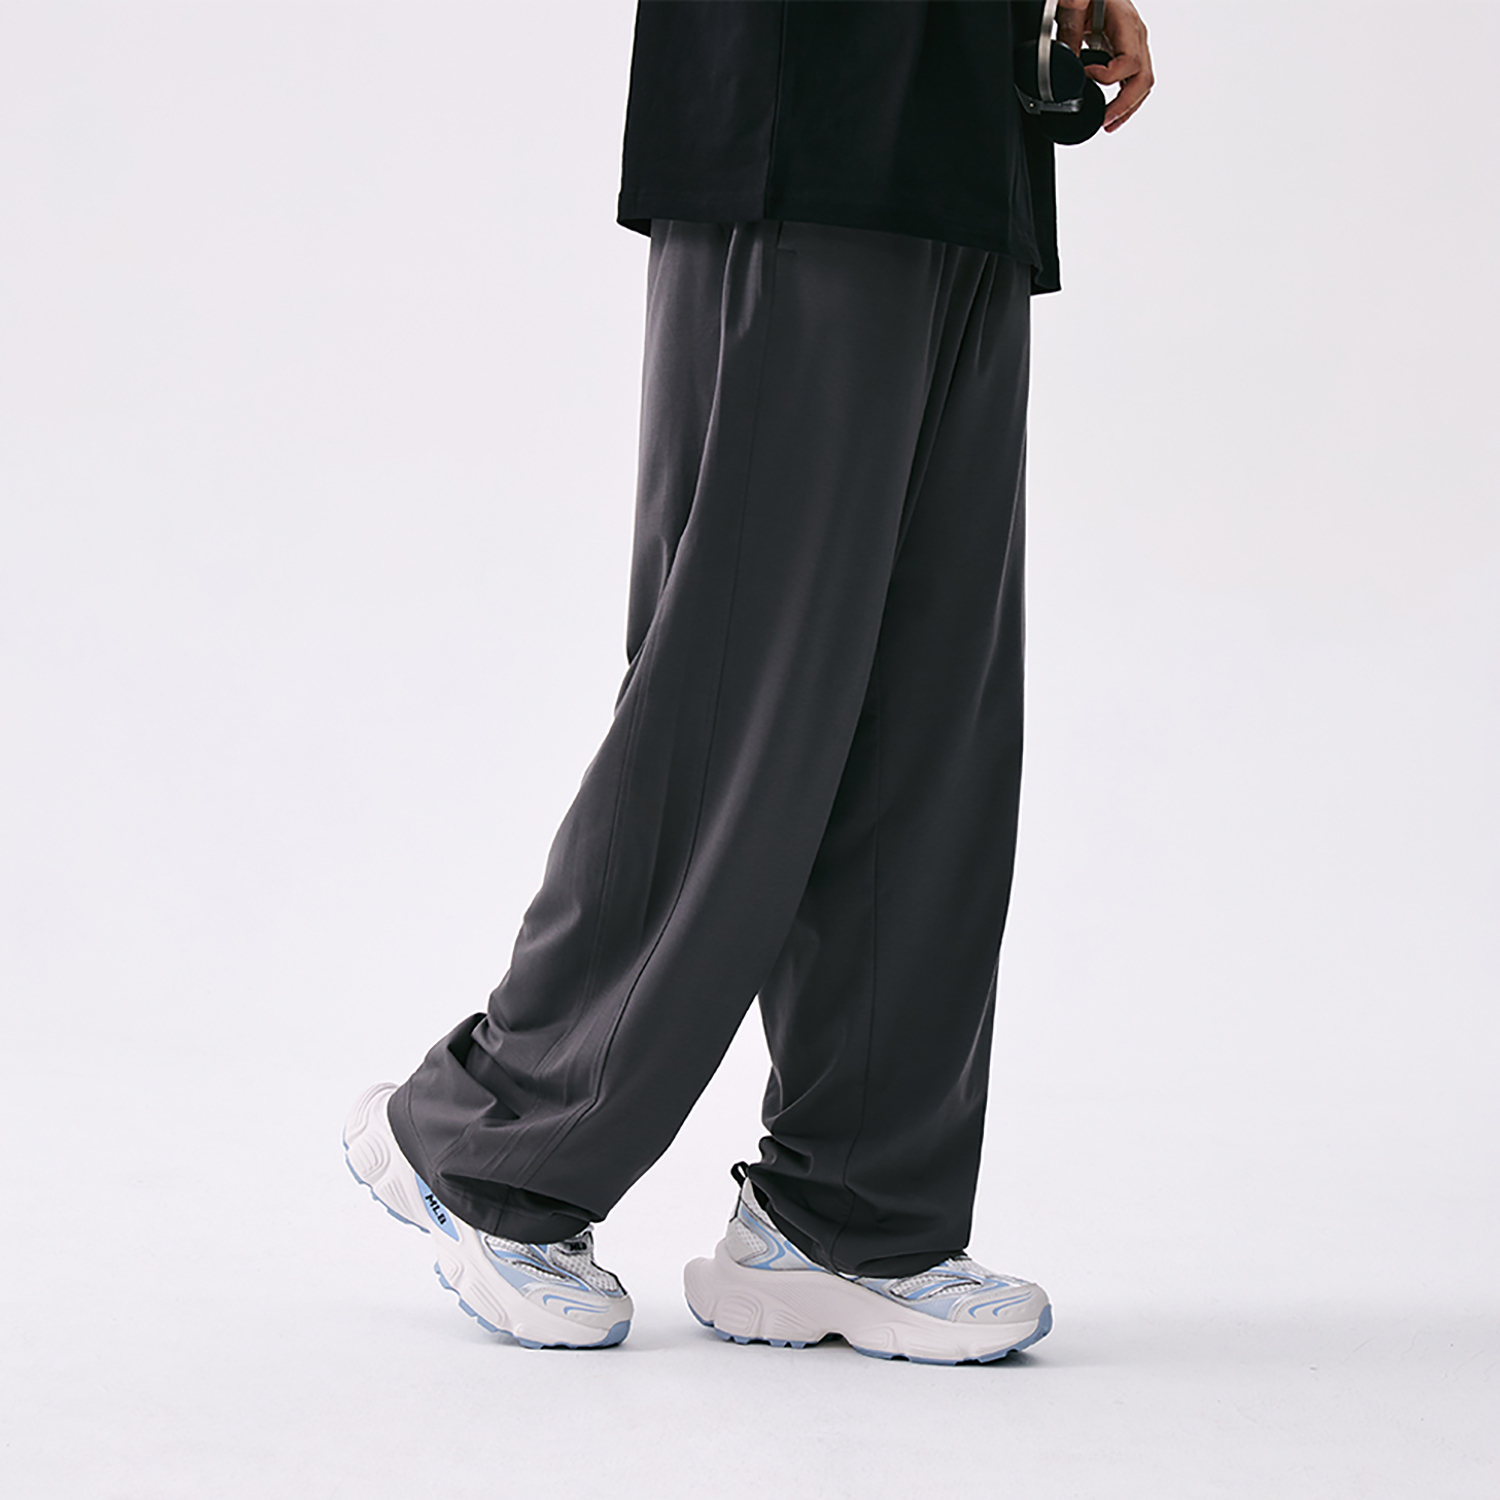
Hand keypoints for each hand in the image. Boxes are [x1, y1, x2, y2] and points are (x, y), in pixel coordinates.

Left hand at [1056, 0, 1154, 132]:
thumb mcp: (1075, 2)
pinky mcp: (1126, 52)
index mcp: (1127, 22)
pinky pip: (1132, 81)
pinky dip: (1124, 100)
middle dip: (1124, 104)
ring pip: (1142, 84)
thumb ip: (1070, 30)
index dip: (1109, 75)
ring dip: (1126, 108)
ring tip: (1108, 124)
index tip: (1086, 75)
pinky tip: (1111, 113)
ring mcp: (1134, 45)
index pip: (1130, 60)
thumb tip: (1068, 63)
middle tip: (1105, 121)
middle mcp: (1136, 35)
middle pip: (1143, 78)